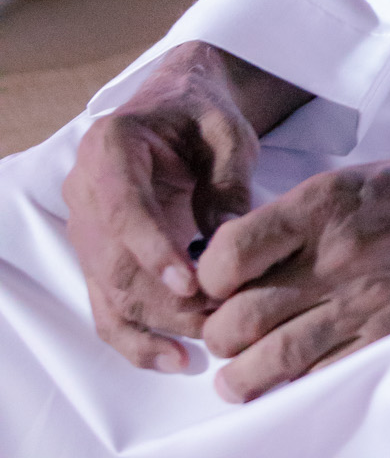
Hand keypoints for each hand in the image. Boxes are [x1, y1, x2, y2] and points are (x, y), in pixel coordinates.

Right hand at [62, 42, 309, 372]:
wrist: (181, 109)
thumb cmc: (204, 114)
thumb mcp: (228, 133)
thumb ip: (226, 183)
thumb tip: (226, 243)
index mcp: (109, 147)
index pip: (122, 207)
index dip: (153, 249)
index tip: (191, 283)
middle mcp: (85, 191)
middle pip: (113, 261)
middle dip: (164, 300)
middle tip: (217, 318)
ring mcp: (86, 230)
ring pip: (110, 293)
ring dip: (157, 324)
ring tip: (206, 339)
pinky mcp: (98, 260)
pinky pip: (108, 309)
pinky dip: (139, 339)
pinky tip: (176, 358)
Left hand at [197, 141, 389, 401]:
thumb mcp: (348, 178)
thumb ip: (292, 219)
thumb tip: (232, 261)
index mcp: (324, 203)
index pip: (230, 253)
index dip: (208, 277)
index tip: (213, 282)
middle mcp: (338, 254)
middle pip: (240, 318)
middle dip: (218, 333)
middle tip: (223, 333)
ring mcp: (365, 301)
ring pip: (271, 361)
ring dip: (241, 376)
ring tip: (237, 373)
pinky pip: (321, 378)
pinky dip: (292, 386)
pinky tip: (286, 379)